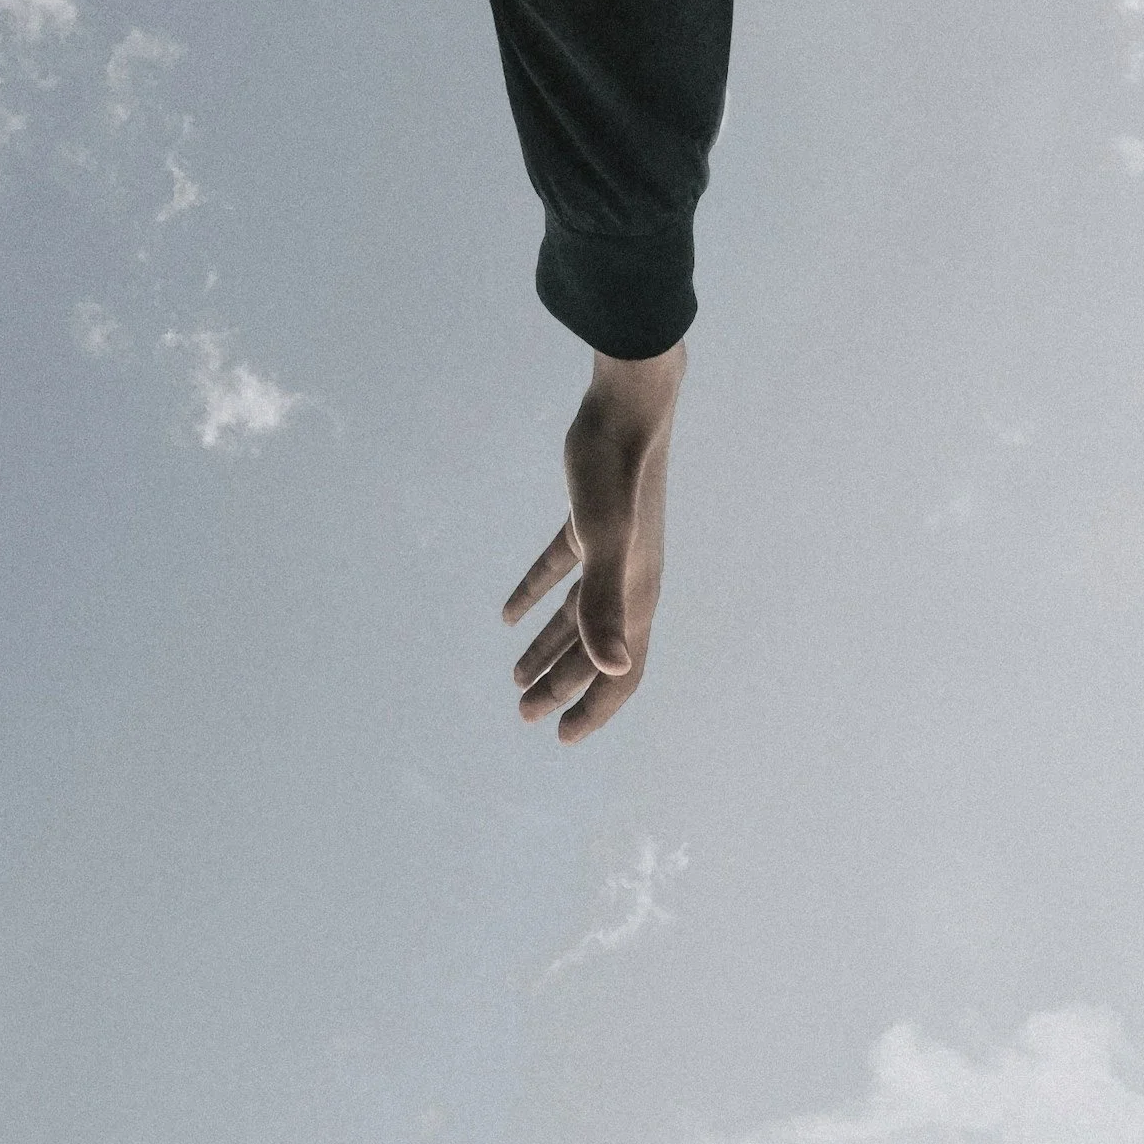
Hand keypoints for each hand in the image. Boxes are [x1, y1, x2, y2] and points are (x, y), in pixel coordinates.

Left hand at [503, 343, 685, 744]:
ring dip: (547, 648)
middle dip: (560, 687)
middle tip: (522, 713)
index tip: (561, 738)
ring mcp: (612, 553)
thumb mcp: (604, 541)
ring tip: (513, 677)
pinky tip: (506, 615)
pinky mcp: (590, 522)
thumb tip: (614, 668)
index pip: (621, 674)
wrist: (629, 405)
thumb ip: (605, 606)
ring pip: (576, 617)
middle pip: (593, 652)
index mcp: (636, 597)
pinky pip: (561, 572)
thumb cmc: (616, 471)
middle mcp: (630, 582)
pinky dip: (534, 595)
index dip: (593, 709)